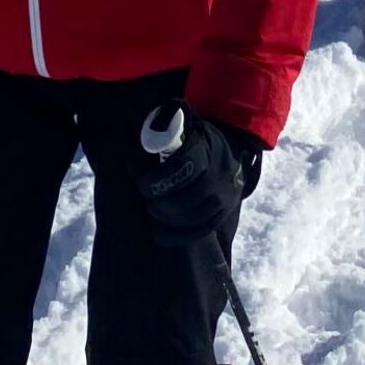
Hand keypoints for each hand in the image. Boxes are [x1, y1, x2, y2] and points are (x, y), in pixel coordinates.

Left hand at [137, 105, 263, 245]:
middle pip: (191, 197)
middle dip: (163, 204)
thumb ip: (160, 137)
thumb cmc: (195, 138)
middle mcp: (221, 173)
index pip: (185, 166)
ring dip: (169, 220)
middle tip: (147, 201)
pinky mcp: (225, 212)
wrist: (231, 148)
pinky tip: (159, 235)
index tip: (142, 184)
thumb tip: (134, 160)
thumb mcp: (182, 128)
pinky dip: (178, 236)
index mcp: (207, 147)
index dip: (160, 179)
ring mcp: (227, 195)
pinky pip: (203, 230)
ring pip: (197, 218)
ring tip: (153, 213)